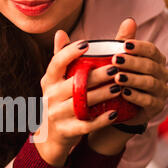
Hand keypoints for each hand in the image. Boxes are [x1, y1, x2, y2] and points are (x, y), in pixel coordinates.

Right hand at [35, 30, 120, 166]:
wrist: (51, 136)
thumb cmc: (58, 102)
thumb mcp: (55, 82)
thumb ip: (60, 58)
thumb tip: (60, 31)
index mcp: (48, 82)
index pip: (55, 64)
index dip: (69, 53)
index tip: (86, 44)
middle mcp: (49, 97)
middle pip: (74, 83)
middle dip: (96, 75)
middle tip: (116, 67)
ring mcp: (56, 115)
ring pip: (81, 103)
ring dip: (103, 95)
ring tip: (120, 87)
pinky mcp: (66, 131)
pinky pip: (86, 125)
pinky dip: (101, 120)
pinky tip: (115, 113)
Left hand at [112, 19, 167, 125]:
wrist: (118, 107)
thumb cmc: (119, 78)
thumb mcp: (119, 60)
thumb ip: (124, 42)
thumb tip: (129, 20)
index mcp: (155, 60)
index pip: (152, 50)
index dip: (139, 47)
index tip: (123, 46)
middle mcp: (162, 75)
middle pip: (150, 66)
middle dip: (132, 63)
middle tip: (115, 61)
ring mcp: (161, 92)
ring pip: (150, 83)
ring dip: (133, 79)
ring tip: (117, 77)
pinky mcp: (156, 107)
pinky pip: (149, 101)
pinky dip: (136, 97)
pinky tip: (124, 93)